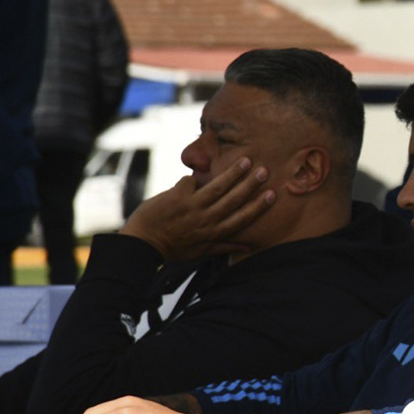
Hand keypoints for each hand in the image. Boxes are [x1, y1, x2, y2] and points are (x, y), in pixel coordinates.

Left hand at [119, 157, 274, 261]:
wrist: (142, 244)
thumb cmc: (172, 249)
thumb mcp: (200, 252)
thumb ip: (223, 247)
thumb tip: (247, 247)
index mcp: (213, 233)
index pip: (241, 218)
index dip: (258, 206)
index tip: (272, 195)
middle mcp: (206, 220)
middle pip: (233, 199)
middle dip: (250, 184)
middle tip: (264, 170)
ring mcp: (191, 208)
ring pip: (217, 187)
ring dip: (233, 173)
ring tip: (246, 161)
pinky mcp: (176, 198)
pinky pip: (189, 182)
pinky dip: (192, 178)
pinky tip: (196, 171)